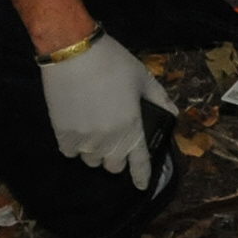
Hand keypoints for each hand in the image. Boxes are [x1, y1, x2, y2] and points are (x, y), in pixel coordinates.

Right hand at [38, 33, 175, 188]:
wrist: (73, 51)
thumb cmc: (112, 61)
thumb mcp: (142, 77)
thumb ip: (159, 98)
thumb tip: (174, 114)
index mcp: (132, 127)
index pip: (140, 163)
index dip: (141, 177)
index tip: (141, 185)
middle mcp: (109, 140)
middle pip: (113, 166)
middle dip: (116, 158)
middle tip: (113, 141)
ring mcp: (85, 139)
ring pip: (91, 160)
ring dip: (94, 152)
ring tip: (93, 134)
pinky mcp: (63, 134)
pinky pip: (70, 152)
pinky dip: (74, 146)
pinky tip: (75, 131)